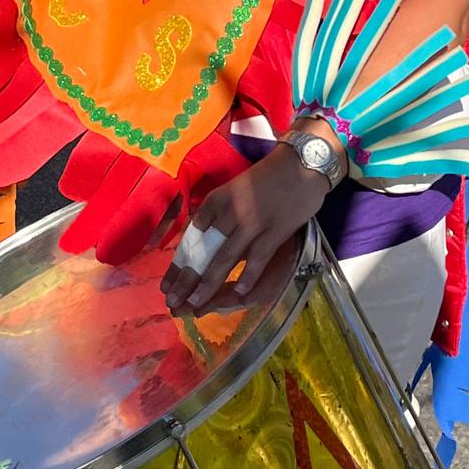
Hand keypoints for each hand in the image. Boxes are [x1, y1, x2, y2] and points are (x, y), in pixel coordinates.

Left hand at [160, 144, 330, 312]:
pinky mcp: (276, 229)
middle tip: (172, 302)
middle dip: (187, 279)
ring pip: (226, 257)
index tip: (167, 286)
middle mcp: (231, 211)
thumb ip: (217, 213)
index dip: (178, 265)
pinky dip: (248, 275)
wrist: (301, 163)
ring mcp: (253, 221)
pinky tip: (238, 293)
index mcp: (218, 200)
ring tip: (195, 304)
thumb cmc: (267, 178)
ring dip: (208, 283)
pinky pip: (259, 256)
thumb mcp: (234, 189)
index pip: (191, 238)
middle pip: (204, 251)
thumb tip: (198, 237)